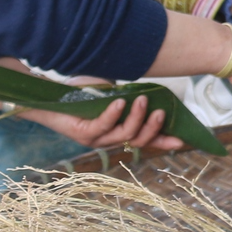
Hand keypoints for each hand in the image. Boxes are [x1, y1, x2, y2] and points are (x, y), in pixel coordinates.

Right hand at [0, 60, 183, 152]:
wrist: (63, 101)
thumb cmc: (52, 93)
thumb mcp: (38, 90)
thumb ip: (19, 92)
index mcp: (78, 129)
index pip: (95, 131)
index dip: (110, 118)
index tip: (120, 100)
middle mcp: (96, 138)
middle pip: (120, 138)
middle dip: (135, 122)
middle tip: (144, 100)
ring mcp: (113, 136)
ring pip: (135, 139)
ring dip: (150, 127)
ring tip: (157, 108)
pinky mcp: (126, 130)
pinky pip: (148, 139)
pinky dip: (164, 138)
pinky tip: (182, 138)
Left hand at [8, 96, 184, 152]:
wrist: (49, 91)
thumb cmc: (81, 90)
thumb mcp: (113, 93)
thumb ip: (131, 97)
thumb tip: (153, 92)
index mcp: (116, 131)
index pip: (144, 140)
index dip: (162, 141)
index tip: (181, 139)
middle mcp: (107, 139)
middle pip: (137, 140)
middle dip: (152, 128)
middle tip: (161, 112)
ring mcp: (94, 138)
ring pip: (123, 135)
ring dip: (136, 118)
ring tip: (143, 101)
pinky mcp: (81, 132)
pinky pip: (102, 126)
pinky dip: (114, 114)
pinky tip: (120, 101)